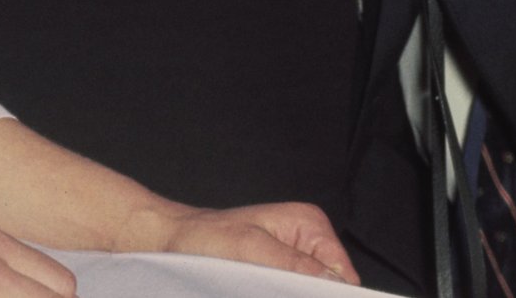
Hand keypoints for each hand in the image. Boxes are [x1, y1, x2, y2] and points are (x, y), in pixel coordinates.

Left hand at [136, 201, 360, 283]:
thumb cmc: (204, 237)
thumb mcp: (249, 248)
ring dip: (289, 297)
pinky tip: (257, 294)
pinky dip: (278, 297)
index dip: (331, 297)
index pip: (343, 275)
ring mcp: (293, 262)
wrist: (171, 242)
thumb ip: (293, 265)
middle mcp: (307, 242)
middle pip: (328, 288)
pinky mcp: (277, 277)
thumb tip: (333, 284)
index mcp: (310, 225)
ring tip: (257, 290)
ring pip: (308, 295)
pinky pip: (289, 294)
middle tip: (268, 292)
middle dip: (307, 297)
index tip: (292, 297)